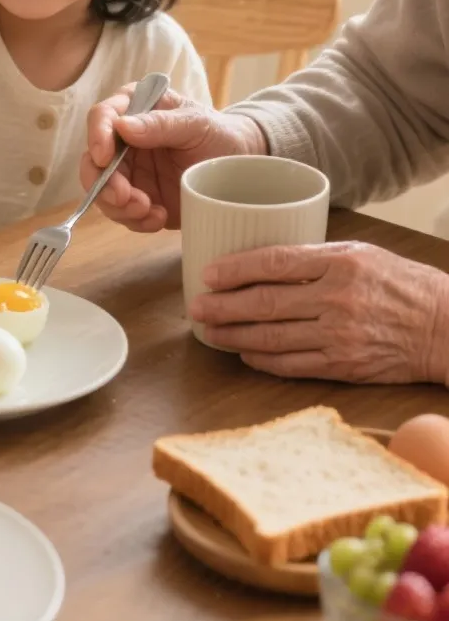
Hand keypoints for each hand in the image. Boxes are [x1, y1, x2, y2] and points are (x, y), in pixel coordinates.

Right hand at [79, 86, 265, 230]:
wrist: (238, 165)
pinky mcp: (137, 198)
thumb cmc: (218, 133)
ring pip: (102, 192)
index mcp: (134, 108)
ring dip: (120, 207)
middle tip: (125, 198)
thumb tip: (122, 126)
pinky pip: (123, 214)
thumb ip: (161, 124)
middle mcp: (123, 140)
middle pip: (93, 161)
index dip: (97, 136)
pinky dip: (136, 220)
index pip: (102, 116)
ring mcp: (128, 172)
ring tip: (150, 211)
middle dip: (104, 184)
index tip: (105, 157)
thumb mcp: (195, 123)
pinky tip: (159, 217)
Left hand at [190, 240, 448, 381]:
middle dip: (223, 306)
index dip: (235, 269)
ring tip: (210, 332)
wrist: (444, 328)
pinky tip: (244, 354)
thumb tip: (265, 262)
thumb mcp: (362, 254)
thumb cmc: (403, 284)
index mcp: (340, 263)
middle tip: (196, 307)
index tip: (208, 274)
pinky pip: (292, 365)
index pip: (274, 262)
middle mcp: (337, 299)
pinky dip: (263, 360)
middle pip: (265, 303)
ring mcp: (340, 336)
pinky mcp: (344, 366)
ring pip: (272, 337)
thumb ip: (316, 258)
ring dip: (234, 336)